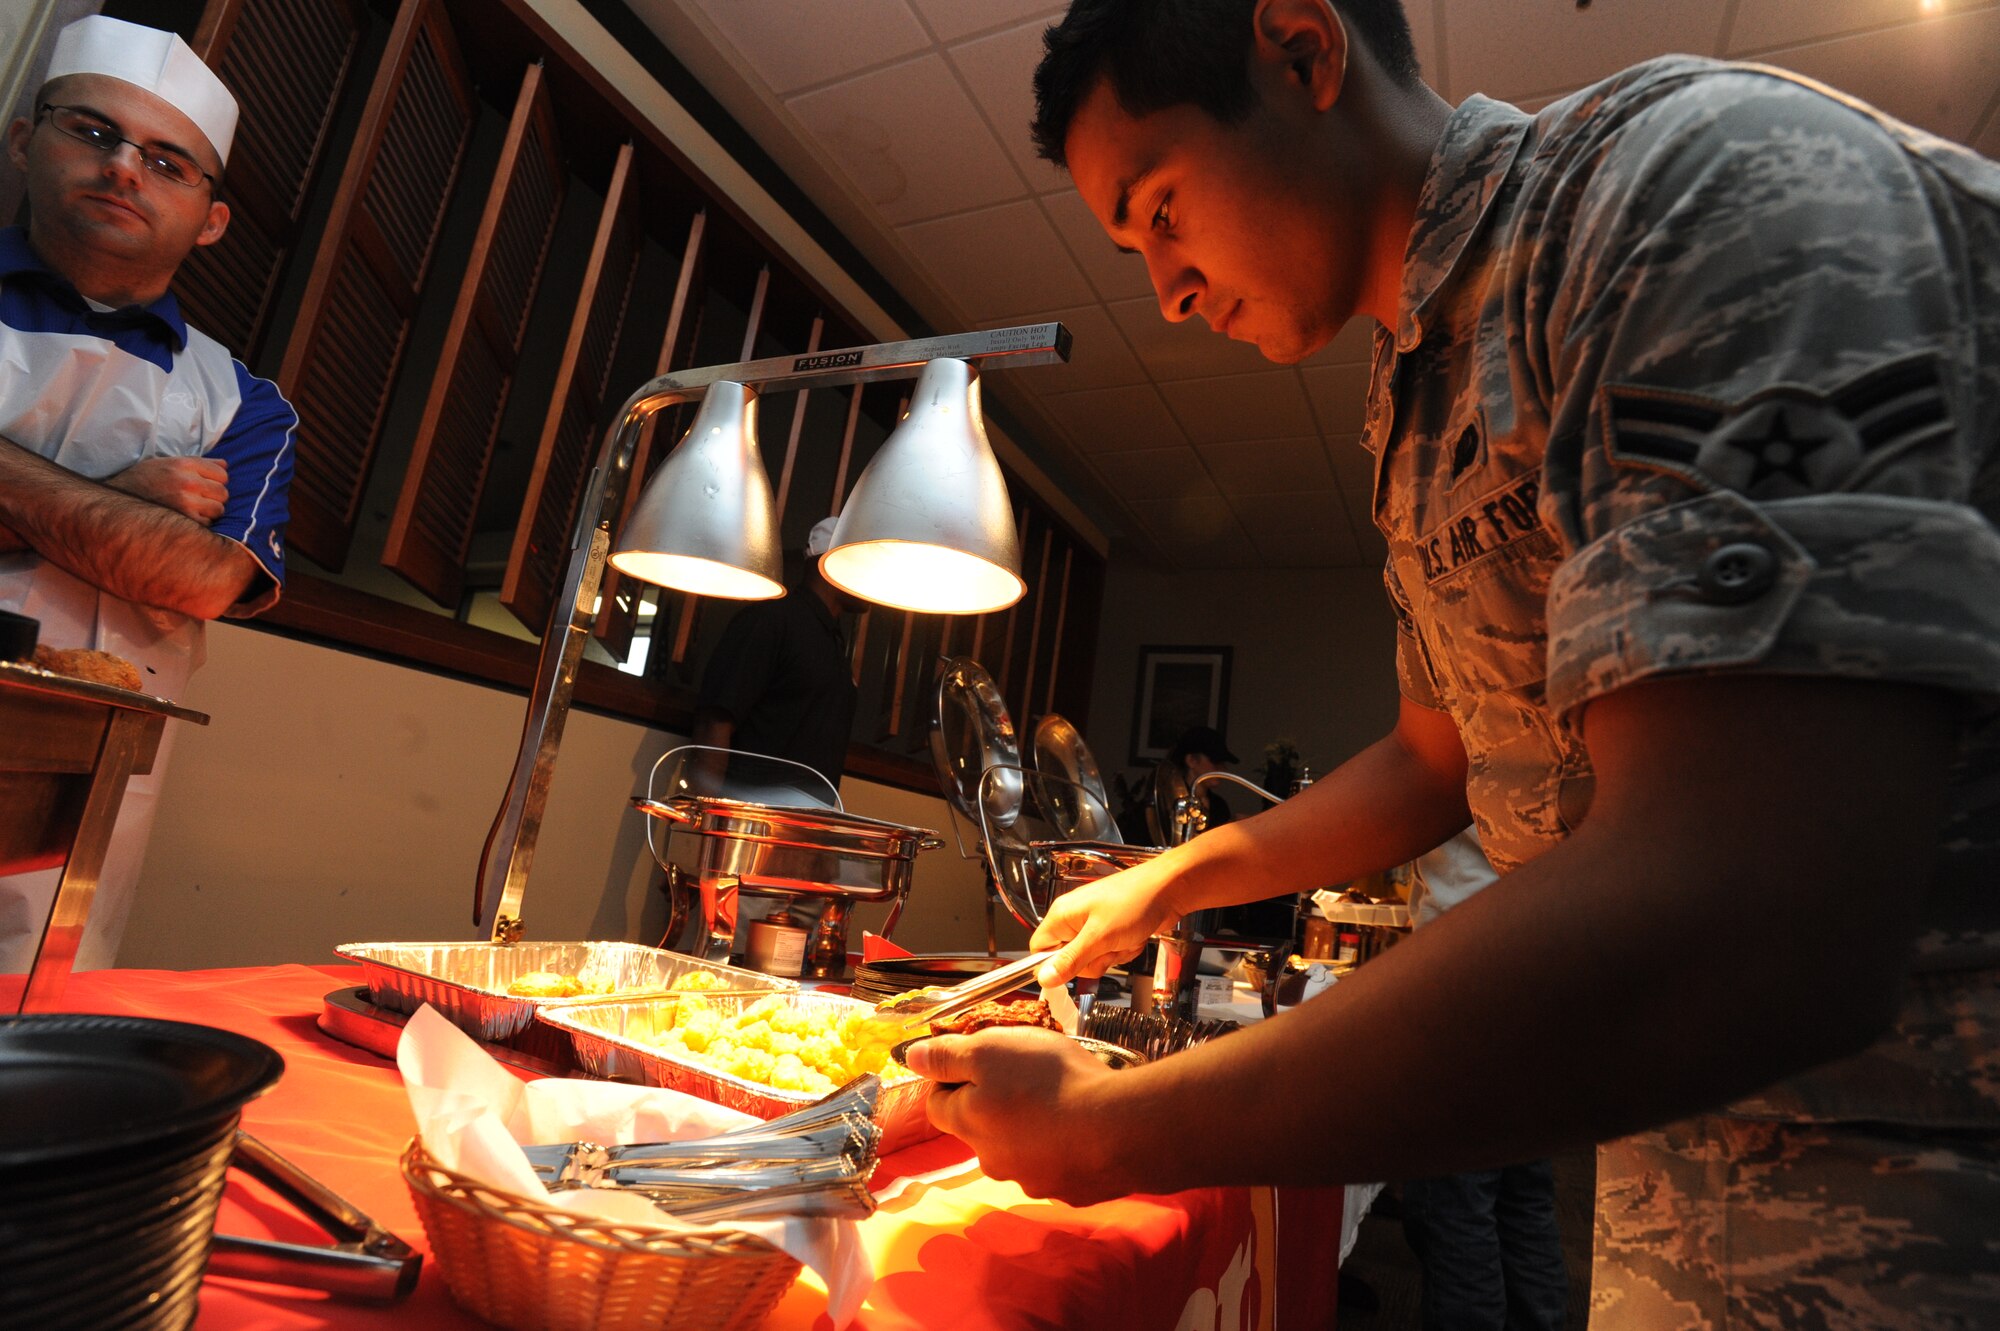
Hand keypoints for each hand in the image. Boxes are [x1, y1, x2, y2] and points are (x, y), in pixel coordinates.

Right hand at [107, 455, 227, 524]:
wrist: (120, 499)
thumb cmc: (145, 479)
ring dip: (210, 511)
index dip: (217, 480)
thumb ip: (199, 463)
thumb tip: (225, 465)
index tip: (206, 484)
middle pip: (223, 492)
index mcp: (184, 464)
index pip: (222, 474)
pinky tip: (188, 517)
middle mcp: (187, 481)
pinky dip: (201, 523)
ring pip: (219, 509)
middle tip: (201, 498)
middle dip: (215, 496)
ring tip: (195, 508)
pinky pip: (208, 523)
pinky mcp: (183, 519)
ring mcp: (186, 501)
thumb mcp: (168, 462)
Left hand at [908, 1027, 1129, 1204]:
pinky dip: (1061, 1143)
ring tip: (1061, 1096)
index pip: (937, 1102)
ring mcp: (1031, 1179)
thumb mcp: (990, 1049)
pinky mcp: (1068, 1188)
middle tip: (1026, 1071)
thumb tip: (912, 1058)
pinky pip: (1055, 1161)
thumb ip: (947, 1054)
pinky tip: (1082, 1122)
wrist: (1119, 1129)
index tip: (981, 1057)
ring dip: (1029, 1123)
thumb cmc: (1050, 1081)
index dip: (953, 1076)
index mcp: (969, 1123)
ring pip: (1017, 1146)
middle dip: (994, 1101)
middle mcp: (992, 1159)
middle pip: (979, 1126)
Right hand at [1029, 857, 1183, 987]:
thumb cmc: (1135, 901)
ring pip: (1093, 959)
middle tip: (1107, 946)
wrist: (1169, 891)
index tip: (1071, 970)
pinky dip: (1124, 951)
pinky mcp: (1112, 930)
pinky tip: (1133, 937)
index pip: (1039, 949)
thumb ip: (1071, 960)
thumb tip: (1044, 979)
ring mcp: (1094, 925)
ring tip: (1124, 939)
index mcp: (1062, 915)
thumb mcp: (1099, 937)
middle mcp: (1075, 919)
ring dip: (1113, 956)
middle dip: (1093, 960)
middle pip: (1069, 959)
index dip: (1052, 965)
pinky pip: (1110, 953)